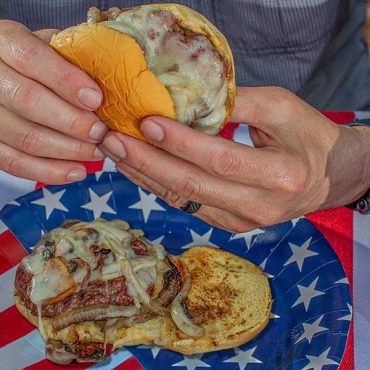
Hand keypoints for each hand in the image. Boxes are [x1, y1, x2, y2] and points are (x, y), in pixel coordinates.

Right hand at [0, 21, 107, 183]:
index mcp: (5, 42)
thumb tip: (112, 79)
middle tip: (101, 132)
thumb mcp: (55, 47)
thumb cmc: (44, 63)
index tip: (96, 99)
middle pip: (27, 101)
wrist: (13, 76)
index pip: (30, 58)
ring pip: (24, 137)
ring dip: (68, 150)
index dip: (66, 81)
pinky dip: (50, 171)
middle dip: (72, 122)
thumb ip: (75, 59)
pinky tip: (77, 171)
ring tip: (97, 152)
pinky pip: (14, 163)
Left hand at [101, 87, 369, 231]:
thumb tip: (187, 100)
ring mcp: (242, 222)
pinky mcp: (230, 225)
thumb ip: (237, 103)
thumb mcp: (282, 107)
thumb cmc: (307, 136)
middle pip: (192, 185)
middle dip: (147, 162)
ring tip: (116, 153)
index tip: (145, 121)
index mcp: (280, 175)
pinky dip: (159, 187)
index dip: (179, 142)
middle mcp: (260, 207)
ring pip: (183, 199)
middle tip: (111, 140)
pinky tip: (139, 170)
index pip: (218, 158)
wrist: (325, 176)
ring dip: (145, 176)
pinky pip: (187, 205)